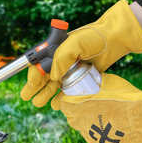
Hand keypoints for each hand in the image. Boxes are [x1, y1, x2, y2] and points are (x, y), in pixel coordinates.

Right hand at [21, 0, 141, 106]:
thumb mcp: (74, 43)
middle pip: (44, 76)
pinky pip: (69, 89)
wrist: (114, 39)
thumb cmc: (93, 38)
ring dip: (46, 94)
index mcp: (56, 50)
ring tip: (38, 103)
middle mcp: (62, 61)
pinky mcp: (82, 77)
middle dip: (35, 87)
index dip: (34, 75)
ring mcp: (72, 70)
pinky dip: (62, 97)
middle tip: (27, 97)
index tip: (31, 85)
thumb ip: (61, 58)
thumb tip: (53, 77)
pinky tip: (56, 104)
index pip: (40, 64)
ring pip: (55, 85)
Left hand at [51, 73, 141, 142]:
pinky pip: (96, 137)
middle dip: (76, 110)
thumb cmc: (126, 97)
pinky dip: (100, 131)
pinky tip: (112, 125)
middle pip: (71, 117)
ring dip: (88, 121)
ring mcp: (91, 137)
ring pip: (83, 128)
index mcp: (76, 107)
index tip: (75, 96)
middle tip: (88, 104)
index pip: (63, 104)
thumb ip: (95, 83)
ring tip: (102, 113)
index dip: (68, 99)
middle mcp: (80, 124)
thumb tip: (93, 79)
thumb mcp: (108, 82)